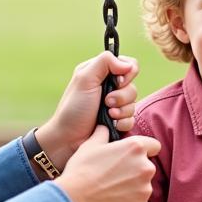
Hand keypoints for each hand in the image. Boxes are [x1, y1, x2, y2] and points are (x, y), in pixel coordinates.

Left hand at [34, 52, 139, 170]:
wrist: (68, 139)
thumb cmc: (73, 108)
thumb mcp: (85, 79)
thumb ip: (105, 62)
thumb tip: (128, 64)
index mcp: (100, 72)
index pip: (128, 64)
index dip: (128, 73)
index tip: (118, 82)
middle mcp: (109, 87)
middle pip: (133, 85)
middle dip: (122, 96)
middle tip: (107, 102)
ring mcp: (114, 105)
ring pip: (134, 103)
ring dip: (121, 111)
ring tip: (108, 115)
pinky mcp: (118, 121)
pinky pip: (132, 119)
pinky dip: (122, 122)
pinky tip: (111, 125)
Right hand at [55, 126, 160, 201]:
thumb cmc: (80, 172)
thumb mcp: (89, 146)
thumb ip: (102, 134)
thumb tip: (104, 127)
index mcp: (135, 149)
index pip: (154, 145)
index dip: (145, 150)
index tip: (134, 156)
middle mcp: (145, 168)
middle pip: (146, 168)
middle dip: (134, 171)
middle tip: (114, 178)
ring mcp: (145, 191)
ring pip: (142, 188)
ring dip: (131, 189)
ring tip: (110, 193)